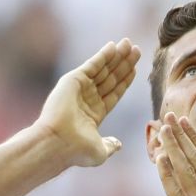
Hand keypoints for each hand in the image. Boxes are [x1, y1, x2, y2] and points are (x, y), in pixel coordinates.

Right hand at [37, 38, 140, 166]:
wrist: (58, 143)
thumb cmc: (77, 151)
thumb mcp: (100, 151)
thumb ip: (110, 146)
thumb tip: (117, 144)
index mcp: (94, 114)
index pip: (114, 93)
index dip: (125, 81)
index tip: (136, 69)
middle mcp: (88, 99)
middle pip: (111, 78)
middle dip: (124, 64)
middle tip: (137, 51)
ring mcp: (80, 89)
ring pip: (103, 69)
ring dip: (117, 56)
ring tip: (130, 44)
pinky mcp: (73, 80)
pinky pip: (92, 65)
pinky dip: (103, 55)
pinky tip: (114, 46)